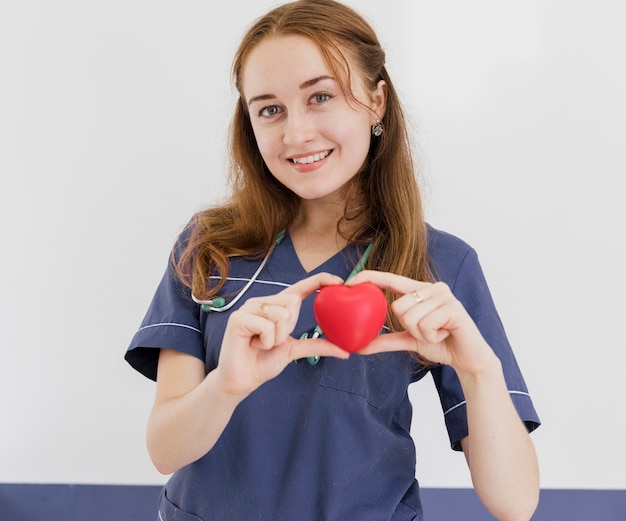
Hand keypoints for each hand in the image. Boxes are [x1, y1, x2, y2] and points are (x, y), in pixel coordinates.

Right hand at [215, 272, 349, 397]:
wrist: (242, 381)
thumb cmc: (263, 363)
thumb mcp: (295, 351)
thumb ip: (317, 346)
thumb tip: (346, 351)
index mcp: (276, 306)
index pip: (300, 287)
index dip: (319, 280)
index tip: (338, 281)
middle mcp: (262, 302)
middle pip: (292, 302)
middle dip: (288, 328)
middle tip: (273, 341)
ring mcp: (249, 308)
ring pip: (281, 315)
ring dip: (277, 338)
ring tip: (262, 344)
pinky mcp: (238, 318)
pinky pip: (267, 326)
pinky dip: (265, 341)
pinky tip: (253, 345)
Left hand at [346, 270, 495, 373]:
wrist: (468, 358)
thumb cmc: (440, 344)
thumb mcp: (409, 340)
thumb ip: (385, 340)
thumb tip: (358, 346)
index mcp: (419, 290)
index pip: (390, 279)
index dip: (369, 277)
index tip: (348, 282)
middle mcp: (431, 287)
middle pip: (397, 306)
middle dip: (409, 327)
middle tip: (427, 331)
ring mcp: (444, 295)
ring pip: (411, 317)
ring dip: (422, 334)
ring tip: (437, 333)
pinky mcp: (453, 307)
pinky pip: (425, 324)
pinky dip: (432, 336)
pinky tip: (445, 334)